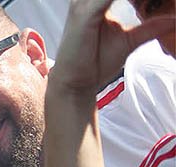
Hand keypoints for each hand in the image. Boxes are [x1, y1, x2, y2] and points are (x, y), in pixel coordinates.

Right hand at [48, 0, 173, 95]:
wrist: (75, 83)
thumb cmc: (95, 62)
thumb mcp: (130, 41)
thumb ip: (150, 27)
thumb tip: (174, 20)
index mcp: (96, 3)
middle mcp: (87, 1)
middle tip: (158, 0)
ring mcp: (84, 5)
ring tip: (151, 0)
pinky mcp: (84, 14)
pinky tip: (140, 1)